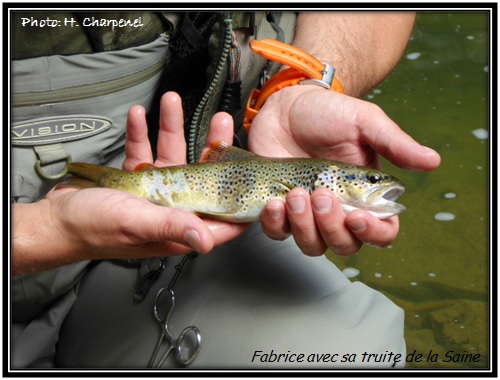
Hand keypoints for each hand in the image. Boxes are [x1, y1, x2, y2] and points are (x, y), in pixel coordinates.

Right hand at [41, 93, 245, 265]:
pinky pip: (144, 151)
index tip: (255, 179)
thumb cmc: (96, 230)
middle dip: (212, 146)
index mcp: (180, 226)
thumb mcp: (139, 223)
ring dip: (171, 128)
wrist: (58, 221)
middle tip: (220, 122)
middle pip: (203, 176)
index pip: (222, 217)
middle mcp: (173, 208)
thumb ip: (173, 227)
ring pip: (173, 156)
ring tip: (172, 102)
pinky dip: (141, 133)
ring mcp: (156, 192)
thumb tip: (205, 240)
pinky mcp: (137, 180)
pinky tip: (139, 116)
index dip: (241, 202)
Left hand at [250, 86, 440, 255]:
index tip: (356, 216)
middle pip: (345, 245)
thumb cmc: (327, 113)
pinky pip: (278, 233)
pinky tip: (275, 201)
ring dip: (303, 226)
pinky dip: (275, 224)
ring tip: (296, 193)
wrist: (285, 106)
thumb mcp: (364, 122)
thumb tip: (433, 161)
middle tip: (319, 195)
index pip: (382, 231)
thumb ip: (395, 144)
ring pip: (312, 245)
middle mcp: (339, 210)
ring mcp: (308, 214)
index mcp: (366, 195)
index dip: (373, 233)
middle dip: (331, 226)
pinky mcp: (280, 211)